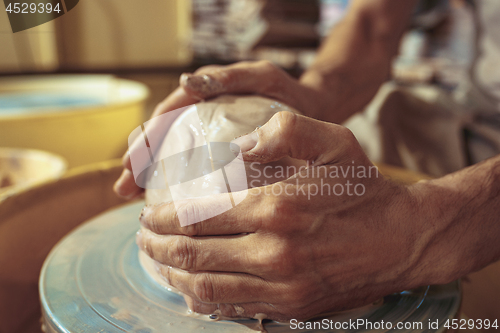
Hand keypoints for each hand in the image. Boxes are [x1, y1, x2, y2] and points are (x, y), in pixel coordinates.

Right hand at [114, 60, 333, 199]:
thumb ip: (229, 78)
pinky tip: (170, 205)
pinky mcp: (226, 155)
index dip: (146, 140)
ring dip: (152, 176)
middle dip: (140, 163)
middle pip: (163, 139)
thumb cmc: (288, 92)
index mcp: (206, 98)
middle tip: (125, 189)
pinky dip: (179, 184)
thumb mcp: (260, 78)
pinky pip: (196, 169)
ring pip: (175, 156)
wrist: (314, 110)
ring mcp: (214, 137)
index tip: (130, 164)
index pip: (165, 117)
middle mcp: (204, 118)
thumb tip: (187, 81)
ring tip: (136, 200)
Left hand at [137, 111, 435, 320]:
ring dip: (172, 276)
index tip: (148, 212)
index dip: (163, 217)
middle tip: (142, 237)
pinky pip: (233, 309)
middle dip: (156, 247)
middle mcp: (275, 254)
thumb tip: (239, 146)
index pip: (197, 217)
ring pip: (205, 288)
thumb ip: (284, 131)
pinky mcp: (292, 308)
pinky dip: (202, 299)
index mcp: (277, 209)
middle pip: (193, 255)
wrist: (401, 239)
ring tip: (156, 263)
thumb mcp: (334, 141)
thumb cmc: (365, 188)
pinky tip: (190, 289)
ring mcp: (283, 287)